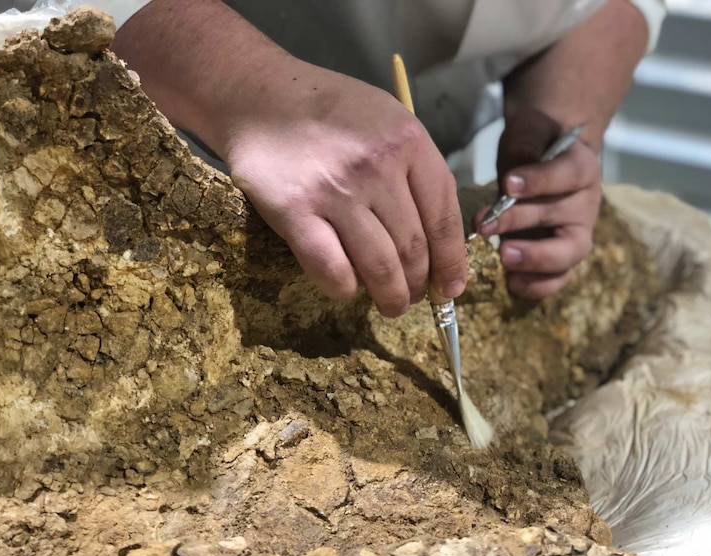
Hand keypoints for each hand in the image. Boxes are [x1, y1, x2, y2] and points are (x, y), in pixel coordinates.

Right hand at [221, 56, 467, 316]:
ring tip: (392, 305)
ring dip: (391, 297)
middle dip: (419, 284)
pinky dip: (345, 290)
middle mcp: (376, 167)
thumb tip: (437, 240)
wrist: (258, 96)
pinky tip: (346, 288)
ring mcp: (334, 191)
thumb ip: (414, 170)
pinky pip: (332, 270)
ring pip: (380, 267)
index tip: (452, 288)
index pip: (444, 217)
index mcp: (408, 141)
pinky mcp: (294, 212)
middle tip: (414, 296)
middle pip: (414, 248)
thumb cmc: (328, 111)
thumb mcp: (387, 120)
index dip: (452, 262)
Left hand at [474, 108, 600, 298]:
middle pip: (562, 218)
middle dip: (523, 223)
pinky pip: (558, 278)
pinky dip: (538, 286)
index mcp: (582, 168)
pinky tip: (511, 282)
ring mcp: (578, 234)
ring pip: (568, 255)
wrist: (545, 157)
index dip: (539, 181)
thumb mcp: (529, 133)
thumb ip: (524, 146)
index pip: (567, 175)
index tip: (507, 184)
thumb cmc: (535, 144)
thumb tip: (511, 181)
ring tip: (503, 257)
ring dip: (535, 260)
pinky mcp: (563, 257)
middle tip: (487, 227)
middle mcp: (586, 204)